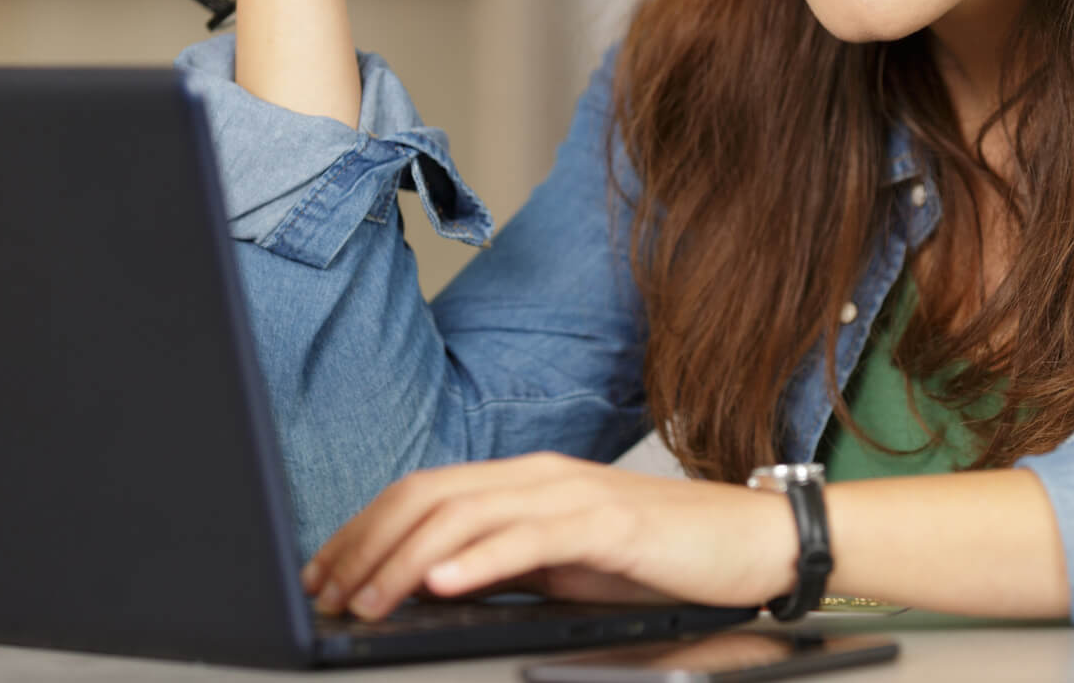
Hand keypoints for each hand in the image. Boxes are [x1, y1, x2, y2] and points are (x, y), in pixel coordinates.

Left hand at [301, 452, 798, 619]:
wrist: (752, 542)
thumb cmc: (660, 559)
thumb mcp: (563, 567)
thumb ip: (502, 566)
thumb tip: (426, 586)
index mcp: (525, 481)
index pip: (423, 492)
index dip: (362, 529)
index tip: (322, 574)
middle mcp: (541, 475)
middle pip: (429, 494)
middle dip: (366, 544)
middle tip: (327, 593)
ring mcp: (574, 493)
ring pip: (466, 513)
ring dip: (404, 559)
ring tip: (369, 598)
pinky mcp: (609, 523)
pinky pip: (530, 536)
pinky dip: (478, 559)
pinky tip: (441, 583)